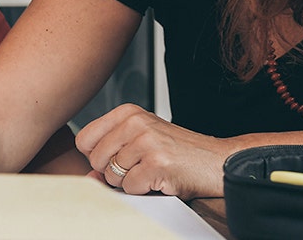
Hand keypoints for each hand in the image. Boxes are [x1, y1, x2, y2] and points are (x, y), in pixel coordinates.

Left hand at [75, 103, 232, 198]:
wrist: (217, 161)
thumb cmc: (179, 152)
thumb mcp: (141, 141)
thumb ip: (111, 153)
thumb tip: (88, 177)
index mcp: (128, 112)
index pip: (84, 139)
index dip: (97, 156)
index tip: (118, 157)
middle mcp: (136, 122)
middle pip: (95, 160)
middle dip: (113, 172)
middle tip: (139, 166)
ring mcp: (146, 142)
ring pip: (112, 175)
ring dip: (130, 181)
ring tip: (152, 170)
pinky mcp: (156, 164)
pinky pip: (130, 187)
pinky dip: (144, 190)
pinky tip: (160, 178)